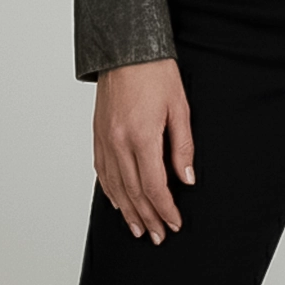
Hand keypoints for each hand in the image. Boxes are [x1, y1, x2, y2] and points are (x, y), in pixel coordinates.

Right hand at [93, 57, 195, 244]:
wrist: (125, 47)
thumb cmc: (155, 71)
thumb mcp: (179, 106)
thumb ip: (182, 145)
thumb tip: (186, 178)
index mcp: (141, 136)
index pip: (154, 186)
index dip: (165, 209)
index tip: (175, 223)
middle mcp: (119, 142)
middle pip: (134, 192)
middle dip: (148, 217)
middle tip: (158, 236)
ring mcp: (105, 139)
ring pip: (115, 187)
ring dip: (128, 211)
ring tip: (139, 229)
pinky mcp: (98, 134)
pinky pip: (102, 171)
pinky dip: (110, 192)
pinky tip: (118, 202)